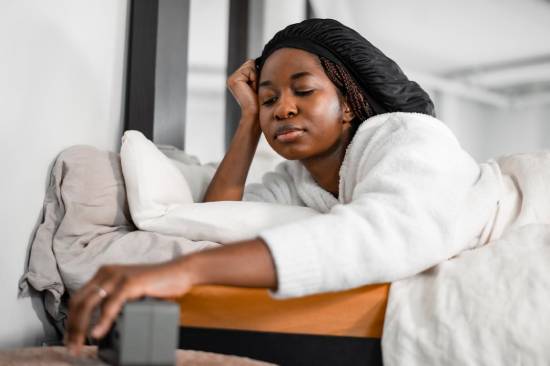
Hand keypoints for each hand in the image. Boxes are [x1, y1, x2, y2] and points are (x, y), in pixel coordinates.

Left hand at [65, 258, 192, 354]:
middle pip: (79, 302)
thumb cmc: (158, 284)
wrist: (179, 272)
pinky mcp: (130, 282)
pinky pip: (111, 304)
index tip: (71, 338)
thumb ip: (114, 299)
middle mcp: (107, 272)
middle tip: (72, 346)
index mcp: (104, 273)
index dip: (71, 320)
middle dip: (72, 327)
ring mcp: (118, 276)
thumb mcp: (129, 290)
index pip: (78, 298)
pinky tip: (97, 333)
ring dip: (82, 328)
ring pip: (89, 304)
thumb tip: (97, 324)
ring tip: (81, 344)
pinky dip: (102, 321)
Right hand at [227, 59, 258, 118]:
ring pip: (250, 65)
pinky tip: (252, 89)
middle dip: (257, 73)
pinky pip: (249, 69)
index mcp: (238, 78)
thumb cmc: (260, 101)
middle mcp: (233, 78)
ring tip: (254, 89)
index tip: (258, 87)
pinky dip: (254, 78)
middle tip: (256, 88)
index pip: (251, 64)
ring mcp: (232, 79)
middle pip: (250, 63)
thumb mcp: (259, 84)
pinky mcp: (233, 80)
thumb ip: (257, 72)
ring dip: (256, 76)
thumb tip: (265, 60)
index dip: (258, 73)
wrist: (255, 114)